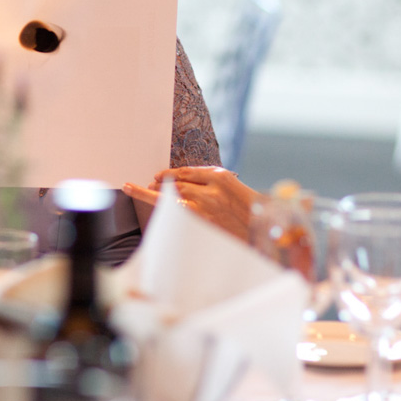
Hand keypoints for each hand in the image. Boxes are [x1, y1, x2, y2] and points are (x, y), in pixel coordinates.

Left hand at [123, 166, 262, 240]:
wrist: (260, 227)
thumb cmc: (244, 204)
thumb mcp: (229, 184)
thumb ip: (205, 179)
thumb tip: (177, 179)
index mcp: (219, 177)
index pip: (185, 173)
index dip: (168, 174)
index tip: (156, 176)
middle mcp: (211, 192)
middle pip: (176, 186)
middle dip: (158, 185)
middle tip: (145, 184)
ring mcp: (206, 210)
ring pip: (173, 200)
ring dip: (153, 195)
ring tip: (140, 189)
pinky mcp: (203, 226)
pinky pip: (179, 217)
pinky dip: (166, 212)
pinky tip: (156, 209)